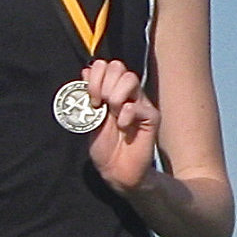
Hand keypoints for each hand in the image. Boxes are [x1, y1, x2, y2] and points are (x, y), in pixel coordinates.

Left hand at [81, 59, 160, 194]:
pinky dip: (126, 115)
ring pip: (130, 79)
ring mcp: (141, 103)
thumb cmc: (104, 145)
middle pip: (118, 66)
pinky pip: (138, 106)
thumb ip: (89, 94)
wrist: (116, 171)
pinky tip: (122, 126)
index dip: (95, 76)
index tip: (91, 97)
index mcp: (112, 89)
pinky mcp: (151, 117)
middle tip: (100, 104)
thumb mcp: (90, 117)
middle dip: (103, 83)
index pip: (106, 64)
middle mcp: (128, 92)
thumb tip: (85, 70)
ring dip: (115, 96)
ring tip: (112, 113)